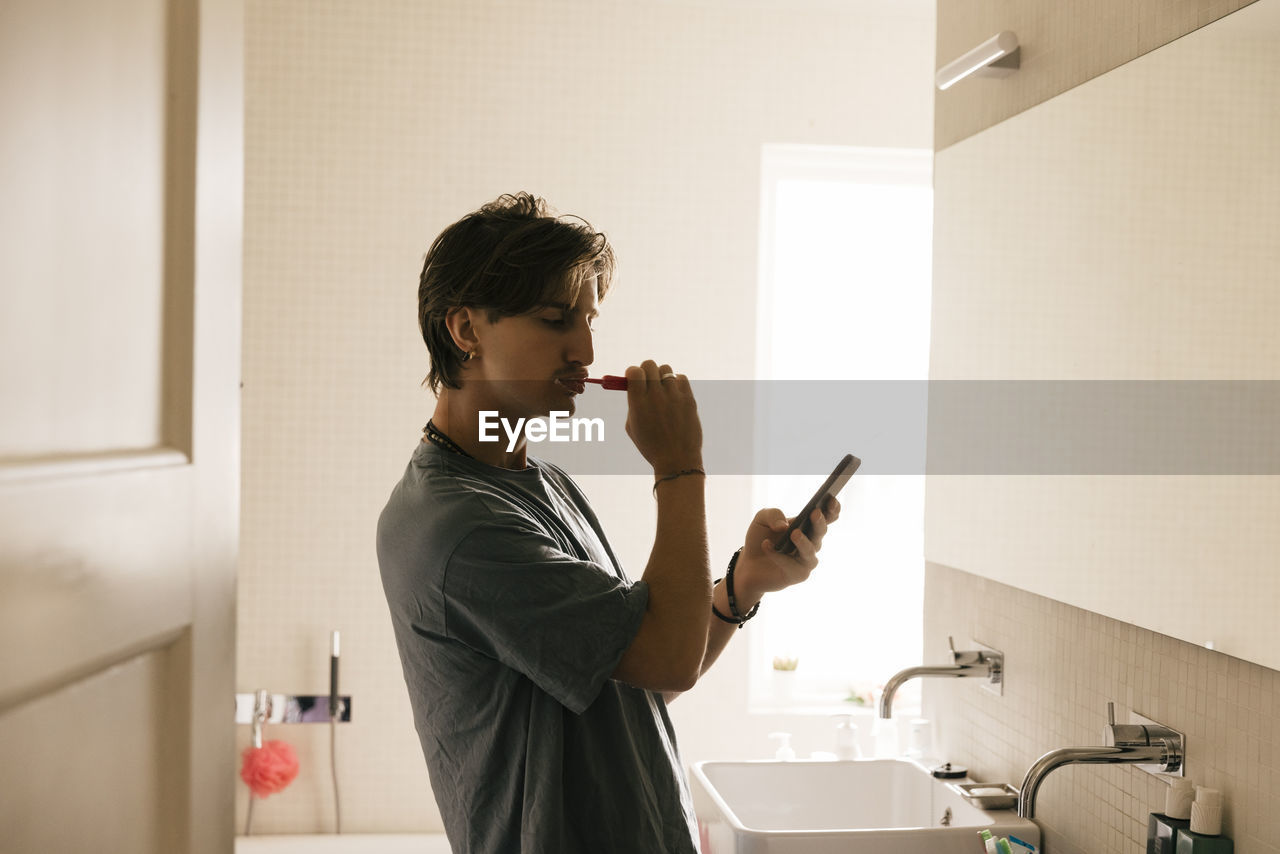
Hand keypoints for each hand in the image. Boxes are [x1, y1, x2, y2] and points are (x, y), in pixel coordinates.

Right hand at [624, 360, 702, 474]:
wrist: (677, 460)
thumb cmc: (651, 446)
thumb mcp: (632, 427)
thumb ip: (632, 404)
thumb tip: (633, 384)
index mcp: (638, 403)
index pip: (634, 371)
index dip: (632, 372)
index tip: (633, 379)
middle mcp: (655, 396)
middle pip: (649, 365)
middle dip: (646, 371)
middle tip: (647, 382)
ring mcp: (674, 397)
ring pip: (666, 369)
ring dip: (661, 377)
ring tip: (662, 390)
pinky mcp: (689, 399)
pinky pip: (681, 378)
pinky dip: (676, 383)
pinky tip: (674, 395)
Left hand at [731, 496, 840, 604]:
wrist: (748, 564)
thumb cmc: (761, 537)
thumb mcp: (762, 519)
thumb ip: (773, 514)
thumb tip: (783, 526)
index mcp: (809, 526)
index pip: (828, 516)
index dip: (832, 508)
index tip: (831, 498)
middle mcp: (812, 542)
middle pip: (821, 531)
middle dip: (819, 522)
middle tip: (815, 513)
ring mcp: (807, 560)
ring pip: (810, 551)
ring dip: (803, 542)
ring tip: (794, 533)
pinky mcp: (797, 575)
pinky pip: (791, 565)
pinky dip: (778, 555)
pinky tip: (766, 545)